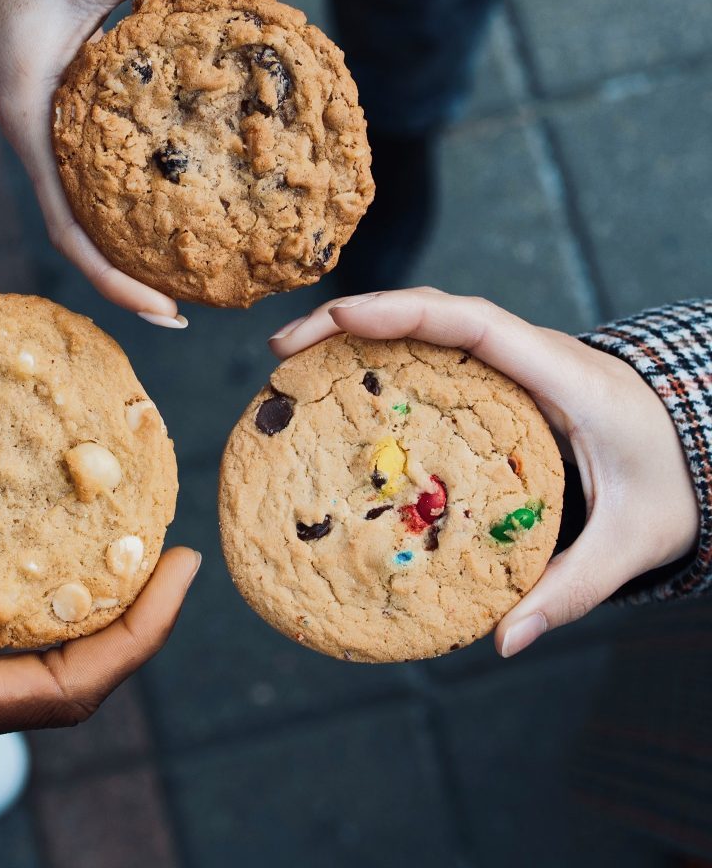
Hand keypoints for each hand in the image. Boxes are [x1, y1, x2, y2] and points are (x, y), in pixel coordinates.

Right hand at [0, 0, 292, 327]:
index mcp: (30, 123)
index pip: (66, 228)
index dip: (112, 278)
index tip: (163, 311)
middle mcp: (33, 141)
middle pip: (79, 237)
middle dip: (127, 280)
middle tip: (189, 310)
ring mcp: (44, 134)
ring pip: (83, 213)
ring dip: (128, 249)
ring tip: (186, 276)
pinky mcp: (58, 117)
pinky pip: (89, 176)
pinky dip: (127, 201)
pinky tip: (172, 201)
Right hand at [269, 288, 699, 657]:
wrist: (703, 442)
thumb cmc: (671, 484)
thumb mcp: (631, 541)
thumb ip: (569, 590)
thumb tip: (504, 641)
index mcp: (562, 376)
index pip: (474, 323)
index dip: (404, 313)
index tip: (340, 317)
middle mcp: (530, 354)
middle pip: (430, 311)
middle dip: (352, 318)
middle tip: (283, 350)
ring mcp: (512, 361)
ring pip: (426, 324)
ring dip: (358, 332)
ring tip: (293, 362)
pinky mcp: (500, 379)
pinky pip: (435, 352)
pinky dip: (383, 355)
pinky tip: (342, 384)